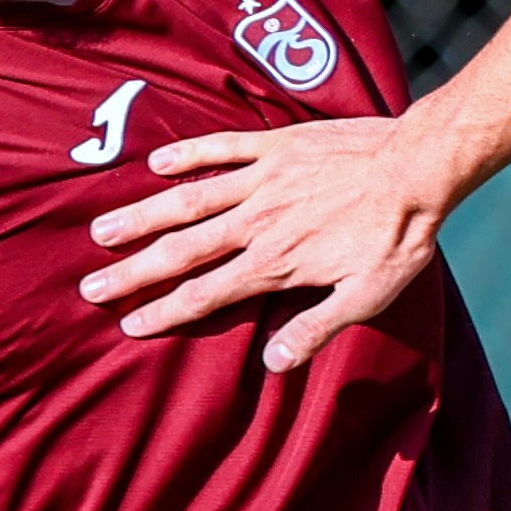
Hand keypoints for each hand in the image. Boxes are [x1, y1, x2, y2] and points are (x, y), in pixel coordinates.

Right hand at [82, 116, 454, 369]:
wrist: (419, 167)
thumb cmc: (397, 238)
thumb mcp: (366, 297)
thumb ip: (316, 329)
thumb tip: (273, 364)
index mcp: (275, 263)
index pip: (206, 294)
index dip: (164, 311)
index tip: (128, 324)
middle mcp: (257, 223)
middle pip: (182, 251)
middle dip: (134, 272)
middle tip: (90, 287)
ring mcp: (263, 180)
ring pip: (189, 201)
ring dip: (142, 217)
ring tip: (101, 231)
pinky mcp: (276, 146)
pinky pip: (221, 148)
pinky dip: (187, 155)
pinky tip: (157, 164)